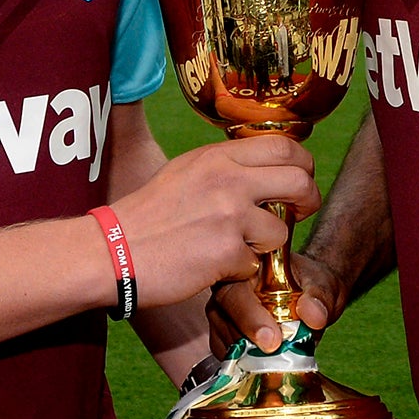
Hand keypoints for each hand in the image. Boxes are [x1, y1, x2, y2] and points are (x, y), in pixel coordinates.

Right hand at [113, 135, 318, 309]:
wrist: (112, 249)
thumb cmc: (146, 215)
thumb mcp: (185, 172)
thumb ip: (224, 166)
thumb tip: (263, 167)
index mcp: (218, 156)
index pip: (284, 146)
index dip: (302, 165)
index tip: (298, 181)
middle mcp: (228, 179)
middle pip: (300, 181)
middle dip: (307, 201)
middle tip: (297, 214)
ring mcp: (229, 215)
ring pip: (281, 231)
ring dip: (265, 246)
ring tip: (236, 248)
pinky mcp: (226, 252)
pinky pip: (254, 265)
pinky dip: (237, 272)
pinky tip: (211, 267)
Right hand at [207, 250, 349, 354]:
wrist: (311, 296)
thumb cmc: (312, 283)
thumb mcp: (323, 285)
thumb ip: (319, 297)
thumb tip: (313, 315)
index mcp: (246, 267)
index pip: (236, 291)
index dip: (250, 317)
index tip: (273, 340)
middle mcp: (228, 288)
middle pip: (222, 316)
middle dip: (246, 341)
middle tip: (273, 356)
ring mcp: (224, 312)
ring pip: (222, 338)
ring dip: (245, 356)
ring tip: (272, 364)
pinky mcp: (226, 335)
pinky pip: (226, 354)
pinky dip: (242, 365)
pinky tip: (262, 368)